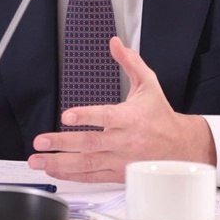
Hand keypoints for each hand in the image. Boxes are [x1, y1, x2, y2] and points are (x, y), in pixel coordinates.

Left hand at [27, 37, 216, 182]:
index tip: (67, 115)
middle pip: (90, 143)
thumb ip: (130, 63)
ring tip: (38, 160)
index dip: (86, 116)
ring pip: (87, 164)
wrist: (180, 146)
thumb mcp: (149, 84)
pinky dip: (71, 176)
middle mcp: (124, 141)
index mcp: (131, 118)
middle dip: (62, 143)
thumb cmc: (160, 115)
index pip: (107, 116)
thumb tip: (115, 43)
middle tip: (40, 141)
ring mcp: (120, 160)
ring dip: (60, 163)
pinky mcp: (118, 174)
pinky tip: (54, 171)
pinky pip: (92, 177)